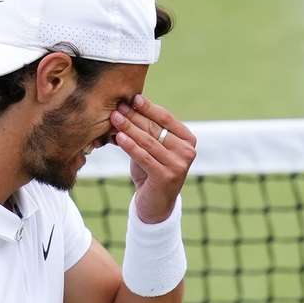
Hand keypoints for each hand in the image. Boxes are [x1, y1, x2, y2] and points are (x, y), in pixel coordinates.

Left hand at [110, 94, 196, 222]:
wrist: (155, 205)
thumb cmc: (151, 171)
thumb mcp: (152, 148)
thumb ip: (147, 130)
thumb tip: (129, 106)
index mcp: (188, 140)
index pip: (166, 118)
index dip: (148, 107)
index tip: (133, 98)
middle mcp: (187, 151)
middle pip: (156, 128)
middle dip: (135, 116)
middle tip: (118, 107)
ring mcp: (179, 165)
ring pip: (148, 141)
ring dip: (129, 128)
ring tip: (114, 118)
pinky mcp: (167, 176)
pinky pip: (144, 156)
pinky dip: (130, 146)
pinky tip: (118, 137)